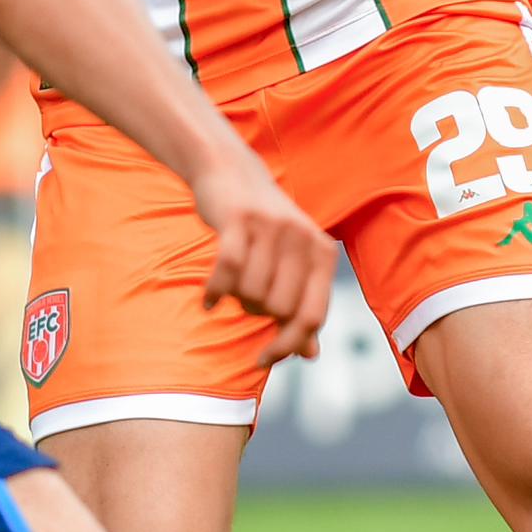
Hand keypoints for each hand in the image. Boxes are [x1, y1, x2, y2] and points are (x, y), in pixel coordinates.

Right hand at [186, 146, 331, 367]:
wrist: (230, 171)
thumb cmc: (264, 228)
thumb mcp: (292, 264)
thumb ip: (303, 307)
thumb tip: (310, 355)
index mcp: (322, 254)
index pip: (312, 316)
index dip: (288, 345)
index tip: (264, 360)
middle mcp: (303, 239)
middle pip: (279, 309)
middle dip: (256, 314)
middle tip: (244, 300)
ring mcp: (272, 228)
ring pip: (252, 293)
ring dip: (236, 299)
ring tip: (231, 285)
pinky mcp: (240, 220)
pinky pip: (227, 270)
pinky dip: (215, 291)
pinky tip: (208, 299)